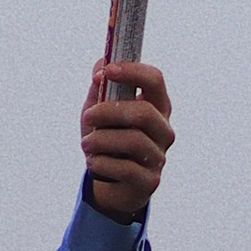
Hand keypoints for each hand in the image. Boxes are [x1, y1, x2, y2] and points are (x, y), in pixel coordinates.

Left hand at [80, 62, 172, 223]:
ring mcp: (159, 156)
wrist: (111, 184)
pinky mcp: (149, 181)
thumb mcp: (99, 113)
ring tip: (87, 144)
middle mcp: (164, 130)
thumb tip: (100, 65)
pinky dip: (101, 163)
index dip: (132, 71)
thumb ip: (100, 89)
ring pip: (133, 141)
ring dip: (100, 140)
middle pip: (143, 112)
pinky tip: (94, 162)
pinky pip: (125, 168)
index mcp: (156, 106)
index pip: (155, 80)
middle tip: (87, 116)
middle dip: (108, 112)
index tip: (107, 71)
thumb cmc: (108, 141)